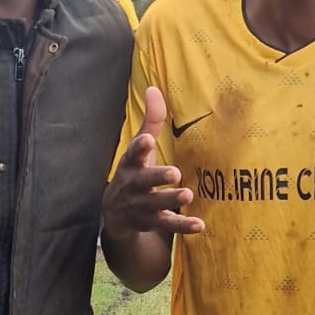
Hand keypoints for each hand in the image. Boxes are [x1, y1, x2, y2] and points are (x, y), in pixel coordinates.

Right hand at [102, 85, 205, 239]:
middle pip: (144, 181)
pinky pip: (168, 225)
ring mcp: (142, 205)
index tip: (147, 141)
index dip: (139, 148)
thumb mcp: (138, 148)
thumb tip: (153, 88)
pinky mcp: (152, 222)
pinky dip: (183, 226)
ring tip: (187, 195)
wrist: (115, 213)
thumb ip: (150, 121)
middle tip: (174, 173)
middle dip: (157, 177)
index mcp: (131, 164)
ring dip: (171, 200)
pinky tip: (200, 225)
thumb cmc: (133, 172)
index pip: (133, 154)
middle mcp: (134, 185)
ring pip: (156, 204)